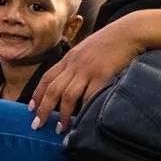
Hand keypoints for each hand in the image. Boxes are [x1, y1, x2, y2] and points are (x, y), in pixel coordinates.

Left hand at [29, 15, 144, 131]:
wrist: (129, 31)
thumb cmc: (110, 41)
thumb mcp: (86, 49)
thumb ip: (77, 63)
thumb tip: (71, 80)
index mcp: (69, 58)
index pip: (47, 77)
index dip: (37, 94)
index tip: (31, 108)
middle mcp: (74, 65)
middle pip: (52, 90)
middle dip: (43, 109)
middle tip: (37, 125)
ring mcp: (87, 70)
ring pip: (67, 95)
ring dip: (61, 114)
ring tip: (59, 129)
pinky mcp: (102, 75)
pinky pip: (89, 96)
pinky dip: (83, 110)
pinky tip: (81, 121)